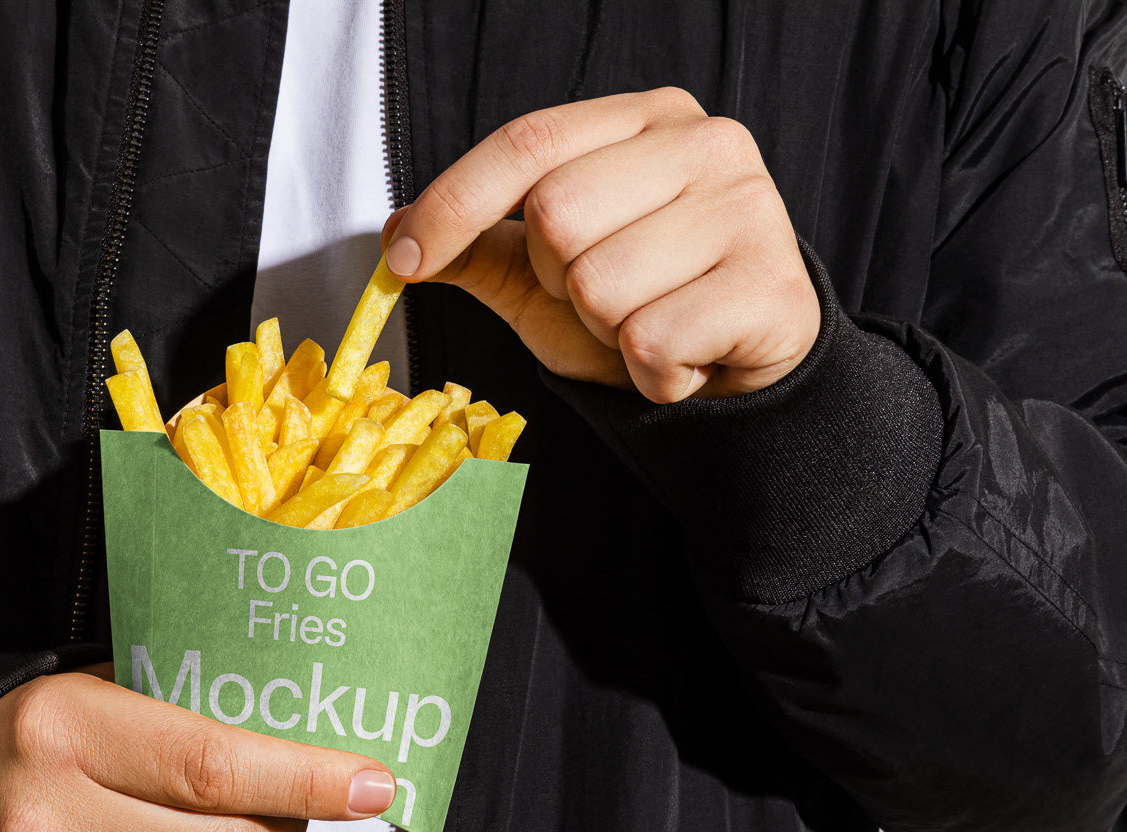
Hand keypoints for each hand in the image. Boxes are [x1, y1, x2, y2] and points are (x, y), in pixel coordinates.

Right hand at [0, 665, 396, 831]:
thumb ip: (197, 709)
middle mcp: (43, 818)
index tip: (371, 783)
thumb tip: (320, 743)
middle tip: (291, 804)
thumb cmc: (56, 732)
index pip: (214, 766)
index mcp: (62, 729)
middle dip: (282, 826)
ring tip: (199, 830)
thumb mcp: (107, 688)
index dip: (305, 779)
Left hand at [381, 87, 818, 402]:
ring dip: (605, 333)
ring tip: (649, 327)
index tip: (403, 258)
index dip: (454, 202)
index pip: (528, 141)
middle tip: (605, 301)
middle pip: (557, 215)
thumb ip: (482, 249)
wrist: (738, 375)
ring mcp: (749, 208)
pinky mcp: (771, 284)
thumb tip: (396, 230)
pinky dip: (649, 372)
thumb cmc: (644, 307)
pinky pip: (651, 340)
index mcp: (646, 120)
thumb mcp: (546, 277)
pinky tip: (684, 358)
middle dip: (557, 282)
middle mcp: (706, 144)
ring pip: (601, 286)